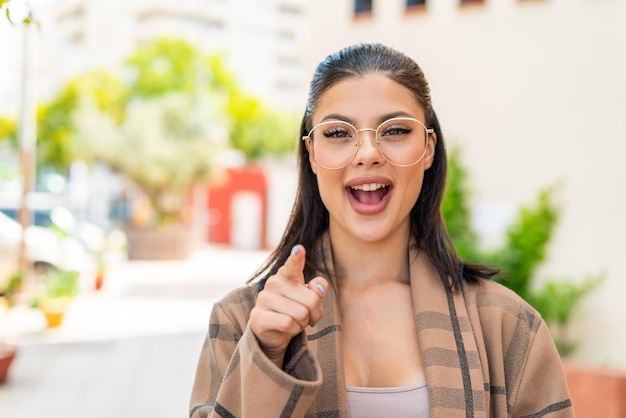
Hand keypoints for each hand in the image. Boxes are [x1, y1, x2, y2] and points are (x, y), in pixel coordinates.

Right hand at [250, 244, 327, 366]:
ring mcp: (263, 299)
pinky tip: (286, 329)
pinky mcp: (258, 317)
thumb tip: (318, 287)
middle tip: (305, 316)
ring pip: (301, 313)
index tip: (300, 249)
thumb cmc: (294, 311)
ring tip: (295, 321)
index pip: (293, 265)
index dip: (297, 257)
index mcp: (286, 275)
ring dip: (303, 323)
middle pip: (311, 300)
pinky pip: (288, 324)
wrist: (274, 333)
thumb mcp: (309, 299)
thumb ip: (317, 290)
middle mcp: (273, 283)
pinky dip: (293, 330)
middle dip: (313, 313)